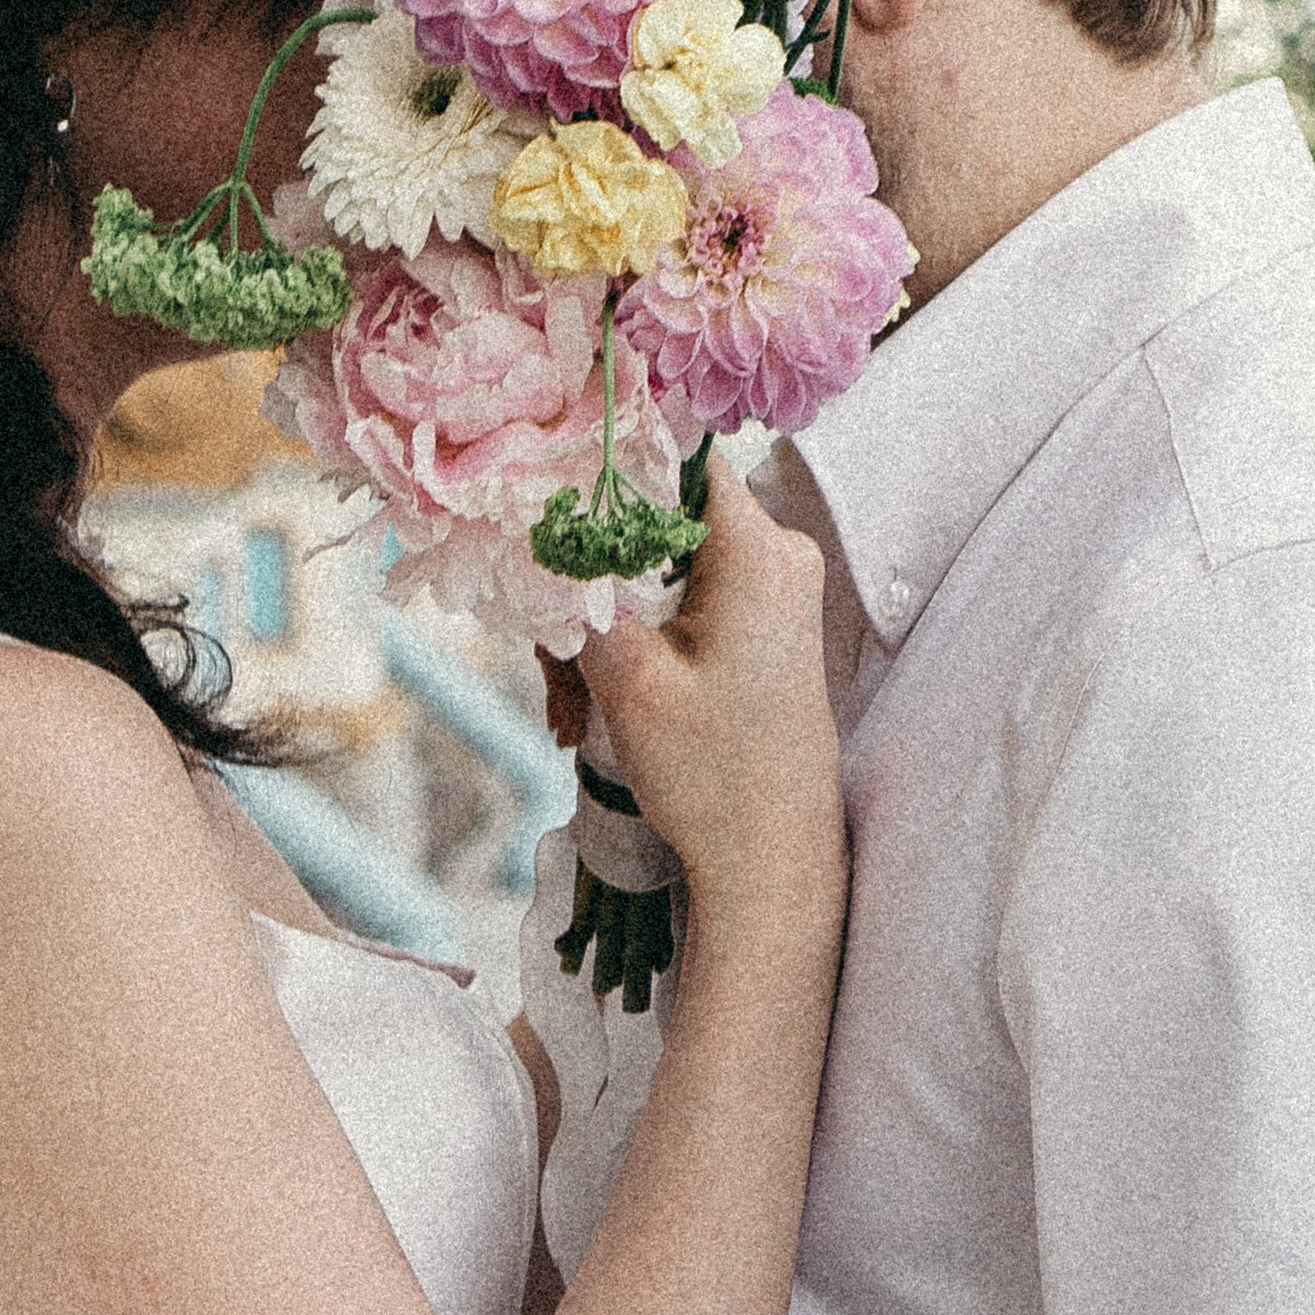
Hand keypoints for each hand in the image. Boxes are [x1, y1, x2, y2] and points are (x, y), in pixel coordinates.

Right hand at [574, 453, 843, 928]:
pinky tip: (592, 708)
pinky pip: (677, 603)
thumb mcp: (626, 675)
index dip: (604, 462)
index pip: (675, 452)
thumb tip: (537, 514)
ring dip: (601, 627)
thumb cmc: (712, 774)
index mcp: (757, 550)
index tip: (544, 494)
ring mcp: (773, 589)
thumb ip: (582, 584)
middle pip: (653, 519)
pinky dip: (631, 644)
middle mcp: (777, 553)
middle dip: (588, 581)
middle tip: (553, 665)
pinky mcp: (761, 622)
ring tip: (571, 708)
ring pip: (654, 567)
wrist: (773, 862)